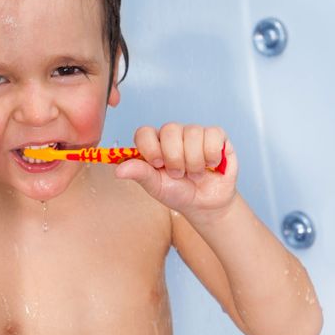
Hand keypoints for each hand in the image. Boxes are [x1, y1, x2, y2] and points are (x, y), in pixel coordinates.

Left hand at [115, 123, 238, 221]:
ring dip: (195, 162)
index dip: (151, 148)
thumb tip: (118, 170)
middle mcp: (173, 134)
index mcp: (154, 143)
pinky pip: (213, 134)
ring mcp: (194, 133)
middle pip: (170, 129)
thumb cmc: (178, 192)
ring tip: (195, 174)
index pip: (145, 131)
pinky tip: (211, 165)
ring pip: (193, 133)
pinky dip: (211, 155)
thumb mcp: (156, 186)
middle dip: (175, 158)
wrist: (205, 204)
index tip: (157, 165)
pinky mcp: (216, 136)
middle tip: (179, 174)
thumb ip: (140, 174)